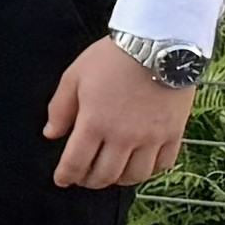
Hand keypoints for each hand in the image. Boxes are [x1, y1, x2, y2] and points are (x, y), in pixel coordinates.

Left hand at [43, 39, 194, 189]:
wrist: (158, 44)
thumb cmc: (112, 58)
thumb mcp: (75, 76)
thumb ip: (60, 109)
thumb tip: (51, 134)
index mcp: (95, 123)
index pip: (76, 162)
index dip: (66, 175)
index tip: (61, 180)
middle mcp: (123, 137)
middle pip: (105, 175)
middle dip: (89, 180)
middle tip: (83, 177)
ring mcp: (151, 138)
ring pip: (134, 176)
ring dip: (118, 180)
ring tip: (110, 173)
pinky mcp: (174, 134)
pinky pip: (162, 165)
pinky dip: (149, 171)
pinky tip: (139, 165)